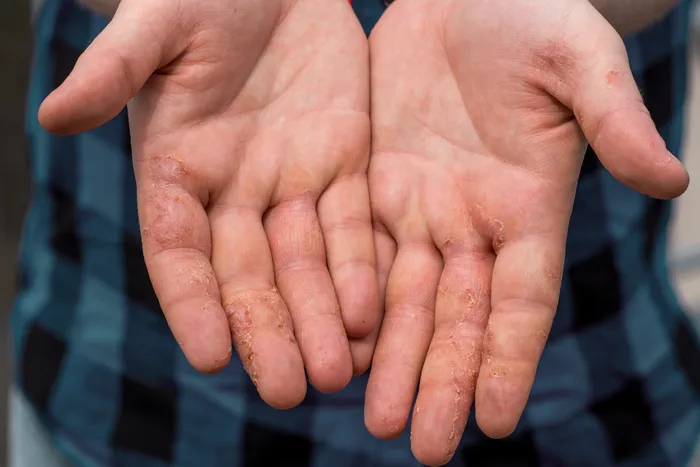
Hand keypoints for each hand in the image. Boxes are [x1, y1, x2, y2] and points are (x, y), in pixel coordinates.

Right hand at [39, 0, 377, 408]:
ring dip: (322, 320)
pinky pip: (354, 226)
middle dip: (268, 331)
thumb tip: (52, 113)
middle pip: (249, 275)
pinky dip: (360, 272)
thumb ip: (114, 70)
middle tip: (288, 392)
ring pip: (307, 264)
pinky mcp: (344, 164)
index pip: (178, 252)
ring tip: (337, 374)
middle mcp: (234, 192)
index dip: (191, 303)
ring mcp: (291, 183)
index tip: (208, 356)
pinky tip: (371, 318)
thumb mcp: (155, 26)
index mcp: (177, 170)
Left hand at [364, 0, 688, 463]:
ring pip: (401, 298)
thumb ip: (614, 118)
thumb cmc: (533, 15)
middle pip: (456, 316)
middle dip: (440, 379)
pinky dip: (348, 303)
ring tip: (373, 419)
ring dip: (389, 358)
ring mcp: (420, 206)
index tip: (496, 422)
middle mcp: (471, 221)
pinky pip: (356, 253)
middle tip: (420, 446)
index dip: (509, 359)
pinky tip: (336, 346)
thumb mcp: (578, 60)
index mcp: (526, 205)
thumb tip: (671, 179)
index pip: (521, 300)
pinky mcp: (374, 183)